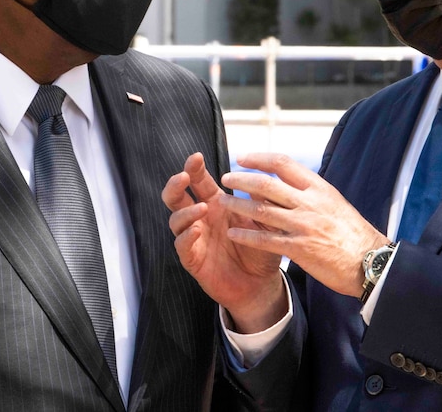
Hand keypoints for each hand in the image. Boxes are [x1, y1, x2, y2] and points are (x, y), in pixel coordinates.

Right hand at [162, 153, 287, 332]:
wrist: (260, 284)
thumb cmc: (261, 249)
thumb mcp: (265, 222)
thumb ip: (262, 201)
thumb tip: (264, 177)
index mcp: (216, 203)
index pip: (199, 181)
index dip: (194, 168)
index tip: (196, 157)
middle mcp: (201, 218)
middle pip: (177, 196)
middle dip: (176, 184)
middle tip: (183, 176)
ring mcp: (194, 238)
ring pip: (176, 219)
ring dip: (185, 211)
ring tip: (201, 207)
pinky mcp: (193, 258)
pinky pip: (182, 245)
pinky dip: (186, 236)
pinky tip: (195, 230)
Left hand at [220, 153, 388, 298]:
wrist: (370, 261)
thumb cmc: (351, 232)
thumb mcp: (333, 201)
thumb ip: (309, 191)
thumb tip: (283, 180)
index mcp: (318, 187)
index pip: (283, 163)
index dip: (258, 158)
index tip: (242, 158)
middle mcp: (309, 203)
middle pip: (267, 184)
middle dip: (242, 179)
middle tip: (225, 177)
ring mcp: (304, 225)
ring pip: (262, 210)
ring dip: (238, 205)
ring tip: (222, 202)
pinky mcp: (300, 249)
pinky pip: (266, 240)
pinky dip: (246, 235)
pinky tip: (233, 233)